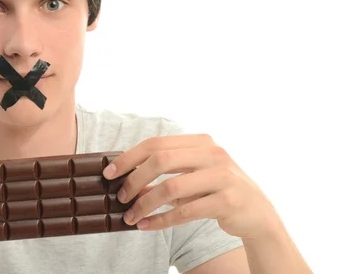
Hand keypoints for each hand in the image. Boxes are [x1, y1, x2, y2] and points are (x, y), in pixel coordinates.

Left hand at [103, 134, 279, 239]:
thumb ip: (163, 175)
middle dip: (134, 180)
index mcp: (201, 142)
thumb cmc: (217, 192)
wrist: (258, 214)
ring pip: (170, 187)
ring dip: (145, 204)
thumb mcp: (191, 178)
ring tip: (130, 216)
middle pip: (160, 160)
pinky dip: (161, 220)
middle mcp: (213, 154)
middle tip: (119, 197)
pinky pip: (184, 211)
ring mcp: (222, 176)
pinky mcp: (227, 201)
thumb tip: (125, 181)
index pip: (156, 143)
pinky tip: (147, 225)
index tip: (109, 172)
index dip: (129, 157)